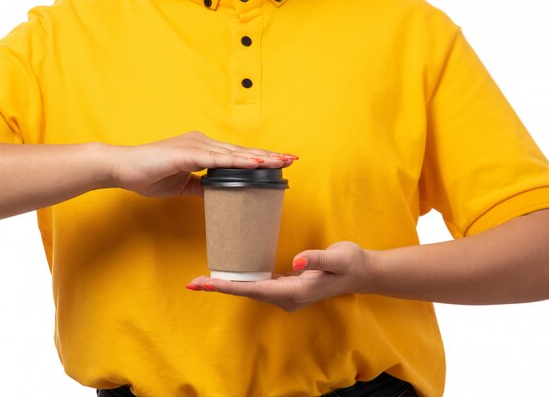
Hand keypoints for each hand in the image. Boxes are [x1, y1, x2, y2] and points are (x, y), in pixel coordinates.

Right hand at [110, 131, 296, 196]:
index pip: (237, 155)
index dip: (259, 159)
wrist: (121, 168)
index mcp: (202, 150)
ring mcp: (195, 146)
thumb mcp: (182, 184)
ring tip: (281, 161)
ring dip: (259, 157)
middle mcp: (203, 143)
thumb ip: (201, 187)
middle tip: (292, 159)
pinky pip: (217, 158)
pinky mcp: (186, 153)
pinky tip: (255, 163)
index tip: (281, 163)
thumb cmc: (147, 174)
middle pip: (242, 151)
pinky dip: (237, 161)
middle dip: (268, 156)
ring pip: (234, 152)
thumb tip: (218, 195)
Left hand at [186, 241, 369, 311]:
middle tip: (193, 283)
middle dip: (220, 288)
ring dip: (227, 285)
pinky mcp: (287, 287)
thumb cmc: (350, 262)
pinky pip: (258, 286)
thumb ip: (316, 258)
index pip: (255, 289)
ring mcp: (287, 294)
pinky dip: (240, 281)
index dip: (229, 286)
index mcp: (295, 292)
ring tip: (202, 281)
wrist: (363, 272)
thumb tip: (296, 262)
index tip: (207, 283)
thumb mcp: (337, 257)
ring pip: (251, 290)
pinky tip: (229, 275)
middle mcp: (287, 297)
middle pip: (247, 293)